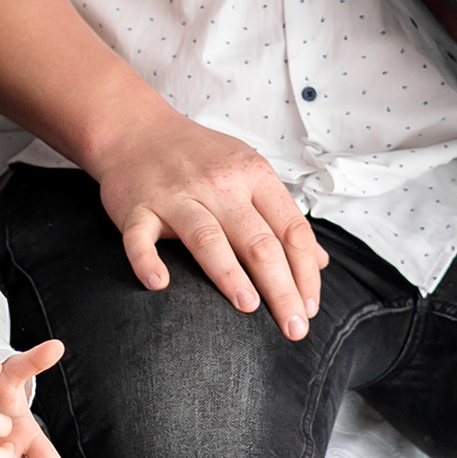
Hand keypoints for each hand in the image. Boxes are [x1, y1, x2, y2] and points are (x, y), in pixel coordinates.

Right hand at [86, 112, 328, 339]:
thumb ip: (283, 215)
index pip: (291, 229)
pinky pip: (140, 237)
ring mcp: (176, 195)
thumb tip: (320, 262)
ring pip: (208, 239)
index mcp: (252, 175)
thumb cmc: (198, 156)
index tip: (311, 308)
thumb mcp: (249, 171)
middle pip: (258, 242)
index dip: (306, 272)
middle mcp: (218, 184)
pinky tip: (160, 284)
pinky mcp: (136, 207)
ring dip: (229, 275)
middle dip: (281, 289)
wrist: (136, 129)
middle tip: (294, 328)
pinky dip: (146, 261)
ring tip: (249, 307)